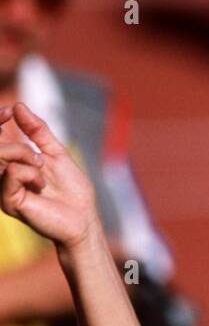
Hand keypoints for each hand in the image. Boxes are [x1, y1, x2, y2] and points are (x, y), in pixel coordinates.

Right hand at [0, 100, 98, 248]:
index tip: (10, 112)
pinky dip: (29, 172)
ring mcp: (3, 189)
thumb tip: (18, 106)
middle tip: (40, 159)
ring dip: (24, 156)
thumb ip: (37, 131)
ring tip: (42, 170)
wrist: (83, 219)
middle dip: (18, 146)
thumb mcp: (56, 153)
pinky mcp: (8, 202)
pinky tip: (40, 185)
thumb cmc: (72, 191)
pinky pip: (11, 173)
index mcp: (13, 162)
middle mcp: (3, 176)